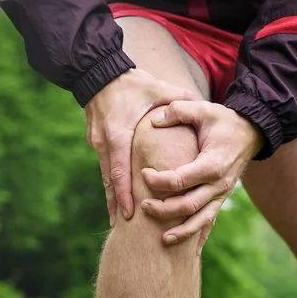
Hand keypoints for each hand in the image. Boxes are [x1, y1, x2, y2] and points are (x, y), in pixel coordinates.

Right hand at [85, 69, 196, 226]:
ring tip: (117, 220)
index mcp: (119, 135)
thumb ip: (179, 102)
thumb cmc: (131, 81)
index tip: (129, 215)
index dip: (124, 195)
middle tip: (122, 227)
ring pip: (104, 177)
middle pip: (109, 181)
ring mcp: (97, 143)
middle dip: (116, 204)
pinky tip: (115, 197)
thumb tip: (201, 109)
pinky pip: (104, 167)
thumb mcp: (157, 89)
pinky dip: (110, 184)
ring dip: (111, 198)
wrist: (98, 70)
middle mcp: (105, 143)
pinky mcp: (95, 140)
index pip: (120, 172)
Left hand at [140, 101, 264, 254]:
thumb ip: (179, 111)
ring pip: (200, 220)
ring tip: (161, 239)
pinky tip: (188, 253)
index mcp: (213, 163)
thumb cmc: (223, 121)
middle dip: (164, 209)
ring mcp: (221, 195)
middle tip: (143, 206)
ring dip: (181, 231)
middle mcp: (219, 184)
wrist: (250, 133)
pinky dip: (198, 236)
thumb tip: (155, 119)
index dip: (159, 180)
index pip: (182, 179)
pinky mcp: (220, 199)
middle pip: (188, 205)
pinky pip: (209, 221)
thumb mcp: (203, 110)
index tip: (143, 174)